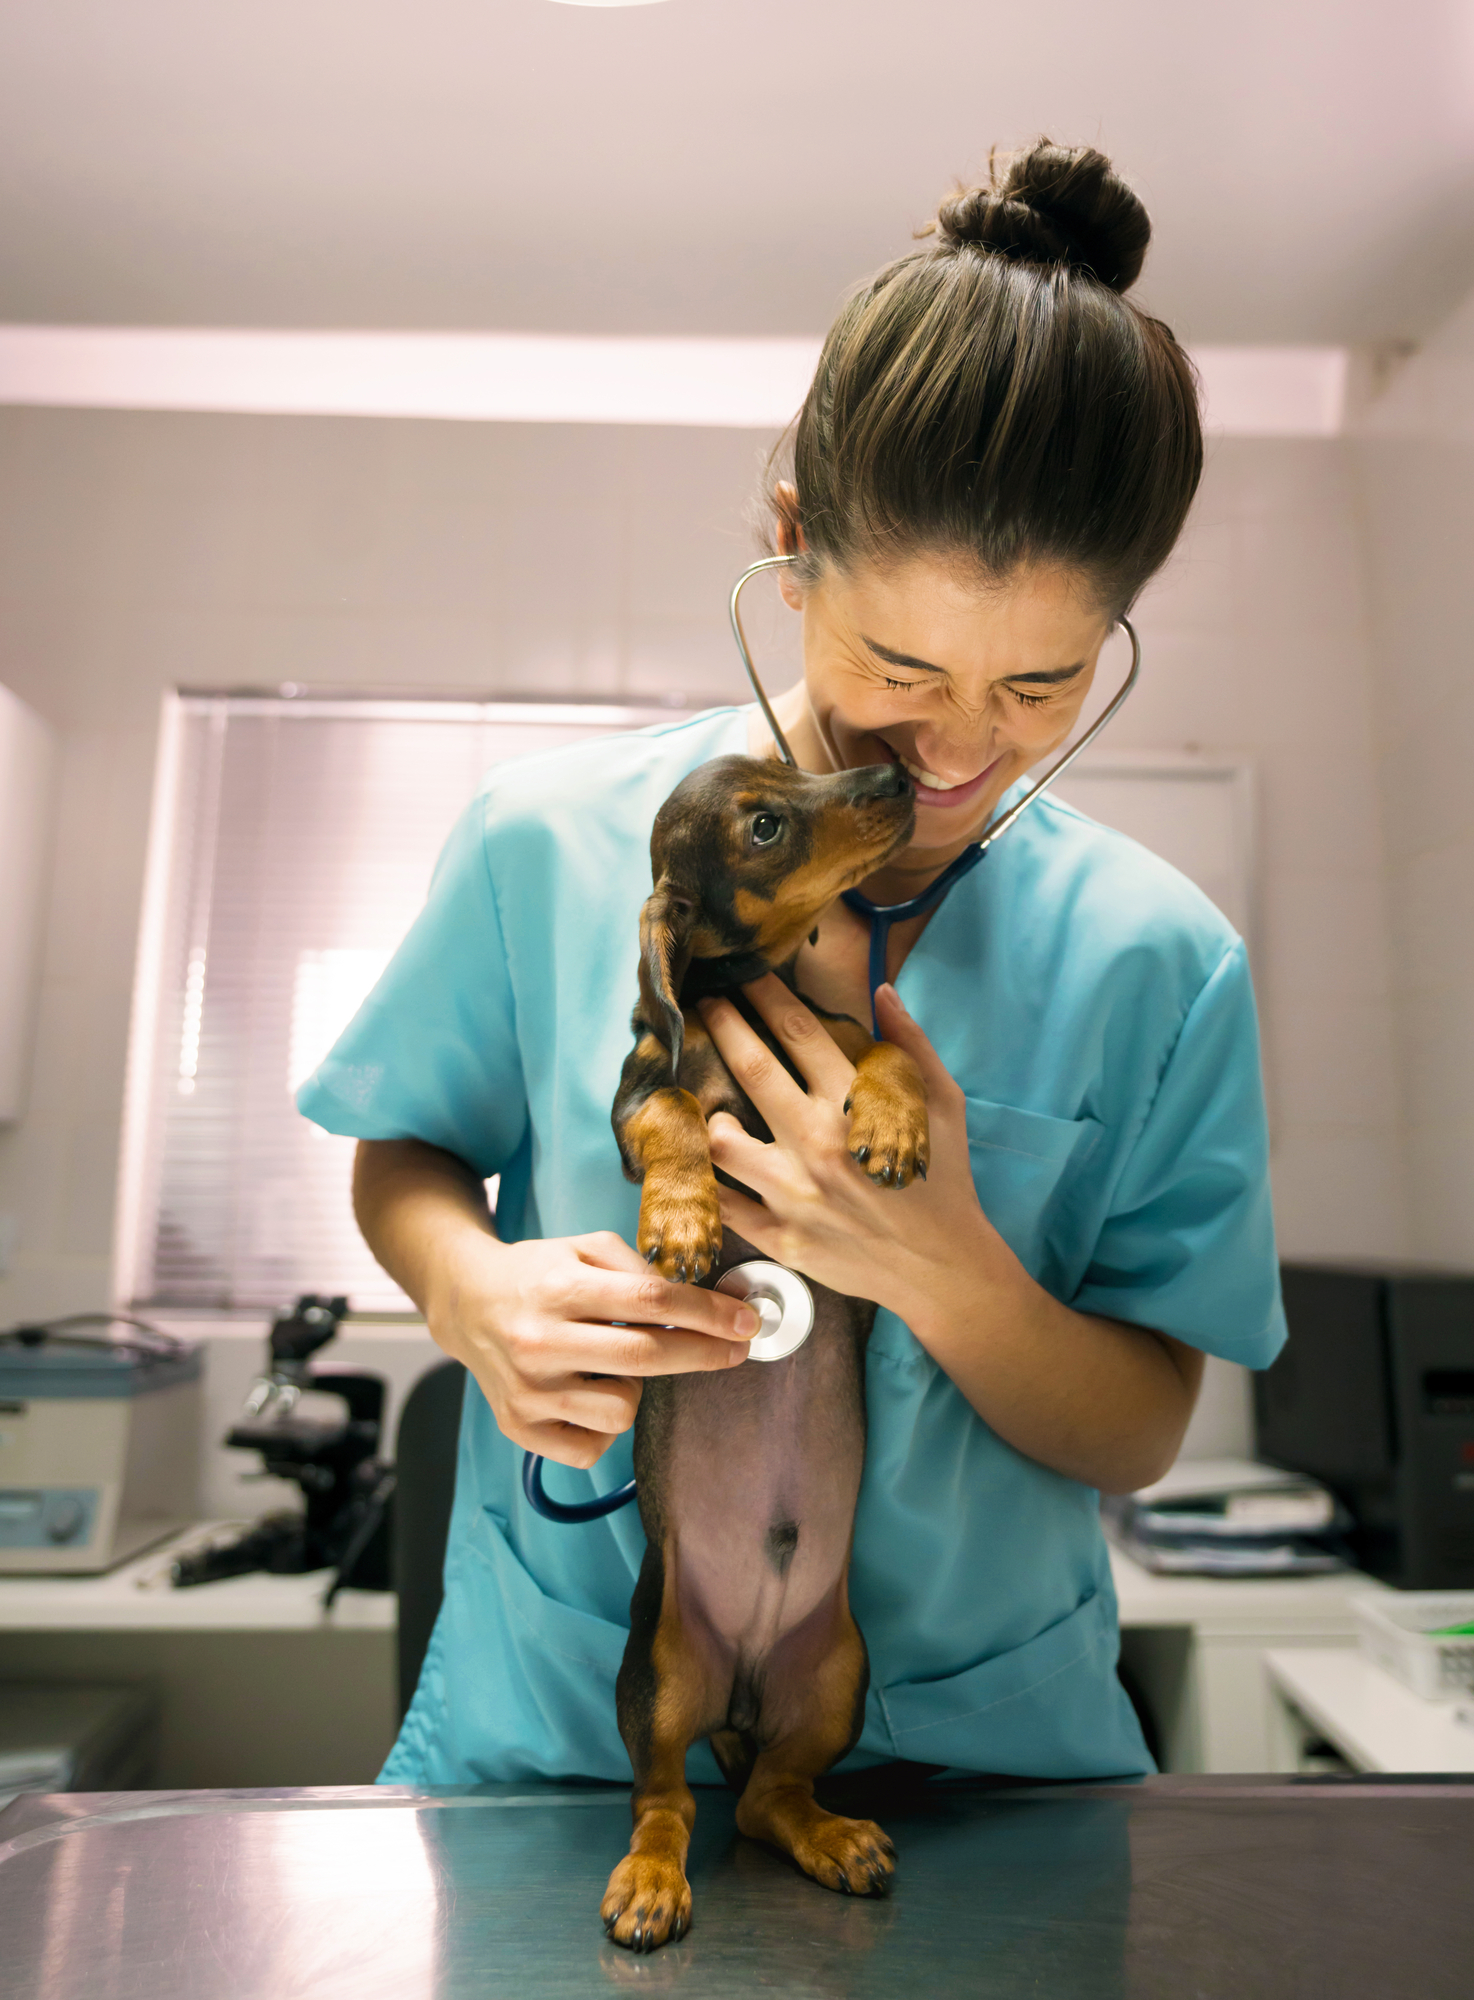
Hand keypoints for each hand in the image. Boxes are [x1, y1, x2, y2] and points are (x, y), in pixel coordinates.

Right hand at [426, 1228, 757, 1467]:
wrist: (466, 1304)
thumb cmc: (537, 1273)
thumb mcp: (585, 1248)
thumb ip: (640, 1270)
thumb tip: (700, 1305)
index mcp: (559, 1289)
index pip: (651, 1302)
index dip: (708, 1314)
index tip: (747, 1322)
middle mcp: (539, 1342)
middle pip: (646, 1357)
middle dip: (704, 1353)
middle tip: (734, 1347)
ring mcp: (528, 1391)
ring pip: (622, 1410)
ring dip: (636, 1388)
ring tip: (614, 1365)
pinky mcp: (519, 1427)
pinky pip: (592, 1447)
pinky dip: (604, 1426)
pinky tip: (591, 1394)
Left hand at [698, 976, 997, 1329]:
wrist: (942, 1267)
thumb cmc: (943, 1179)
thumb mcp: (944, 1104)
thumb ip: (911, 1046)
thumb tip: (882, 990)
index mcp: (855, 1105)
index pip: (798, 1032)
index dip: (765, 995)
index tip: (743, 974)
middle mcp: (817, 1144)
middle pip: (751, 1070)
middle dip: (722, 1026)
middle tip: (703, 1003)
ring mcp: (793, 1194)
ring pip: (721, 1142)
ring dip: (707, 1114)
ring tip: (704, 1102)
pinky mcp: (779, 1238)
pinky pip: (723, 1204)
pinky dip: (705, 1182)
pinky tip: (697, 1163)